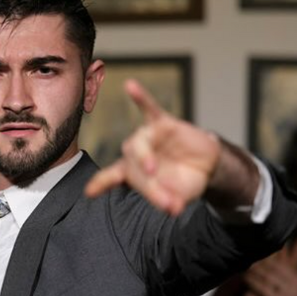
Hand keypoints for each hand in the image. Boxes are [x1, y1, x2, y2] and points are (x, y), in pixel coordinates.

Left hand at [85, 79, 220, 214]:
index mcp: (131, 173)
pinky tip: (131, 86)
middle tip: (164, 201)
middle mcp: (134, 153)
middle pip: (131, 166)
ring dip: (144, 157)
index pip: (111, 177)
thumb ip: (172, 201)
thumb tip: (173, 209)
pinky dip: (140, 97)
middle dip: (146, 184)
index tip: (90, 192)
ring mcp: (147, 136)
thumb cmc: (184, 182)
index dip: (101, 183)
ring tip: (153, 170)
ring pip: (138, 144)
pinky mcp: (162, 123)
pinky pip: (149, 107)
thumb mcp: (179, 196)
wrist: (207, 166)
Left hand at [243, 236, 296, 295]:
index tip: (251, 255)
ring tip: (243, 277)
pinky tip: (246, 295)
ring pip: (262, 289)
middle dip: (253, 270)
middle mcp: (293, 292)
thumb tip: (295, 238)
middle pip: (267, 276)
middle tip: (242, 264)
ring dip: (250, 282)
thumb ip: (294, 259)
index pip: (276, 266)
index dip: (262, 260)